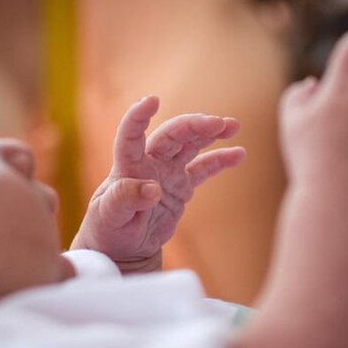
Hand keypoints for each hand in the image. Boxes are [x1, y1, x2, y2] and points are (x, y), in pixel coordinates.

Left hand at [72, 96, 244, 272]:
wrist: (122, 246)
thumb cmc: (108, 229)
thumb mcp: (109, 217)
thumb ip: (125, 199)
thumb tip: (152, 188)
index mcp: (127, 167)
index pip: (130, 136)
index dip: (138, 117)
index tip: (152, 100)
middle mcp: (148, 163)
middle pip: (171, 135)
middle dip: (193, 125)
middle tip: (217, 123)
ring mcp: (166, 172)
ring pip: (189, 144)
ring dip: (209, 133)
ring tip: (232, 126)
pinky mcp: (181, 186)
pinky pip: (203, 168)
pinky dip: (220, 160)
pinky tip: (239, 153)